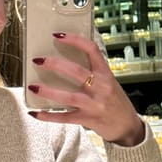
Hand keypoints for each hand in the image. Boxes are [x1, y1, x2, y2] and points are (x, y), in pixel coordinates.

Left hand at [27, 33, 144, 145]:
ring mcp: (94, 105)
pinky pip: (65, 117)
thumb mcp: (110, 83)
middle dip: (55, 64)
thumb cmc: (117, 103)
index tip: (58, 35)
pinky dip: (48, 116)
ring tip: (33, 87)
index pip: (92, 50)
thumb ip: (93, 73)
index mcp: (106, 74)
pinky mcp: (88, 119)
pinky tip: (35, 113)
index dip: (75, 40)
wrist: (128, 126)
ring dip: (48, 91)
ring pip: (68, 97)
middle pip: (76, 72)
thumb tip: (65, 63)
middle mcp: (101, 87)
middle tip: (39, 60)